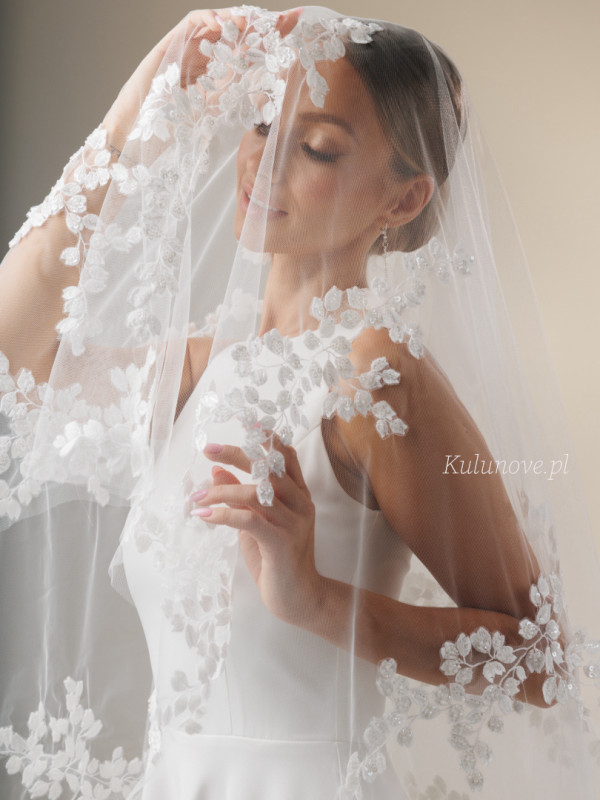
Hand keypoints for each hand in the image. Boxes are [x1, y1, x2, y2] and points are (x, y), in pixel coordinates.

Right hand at [103, 8, 302, 149]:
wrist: (140, 134)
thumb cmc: (172, 128)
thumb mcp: (213, 111)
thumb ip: (233, 98)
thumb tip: (265, 98)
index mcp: (215, 69)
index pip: (245, 48)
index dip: (267, 39)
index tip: (291, 32)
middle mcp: (203, 55)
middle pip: (235, 31)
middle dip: (260, 25)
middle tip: (285, 22)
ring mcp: (187, 48)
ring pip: (216, 23)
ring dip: (237, 20)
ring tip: (254, 25)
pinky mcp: (171, 45)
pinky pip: (192, 23)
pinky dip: (209, 21)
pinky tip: (223, 27)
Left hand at [190, 436, 324, 625]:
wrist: (299, 599)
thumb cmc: (276, 560)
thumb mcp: (256, 524)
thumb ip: (241, 498)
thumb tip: (217, 472)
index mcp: (299, 496)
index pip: (287, 457)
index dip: (268, 439)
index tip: (247, 423)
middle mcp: (300, 504)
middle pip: (269, 467)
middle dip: (237, 453)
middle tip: (207, 449)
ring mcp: (294, 523)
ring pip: (256, 493)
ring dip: (220, 492)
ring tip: (195, 498)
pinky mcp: (281, 543)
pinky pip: (249, 520)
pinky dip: (223, 515)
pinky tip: (204, 517)